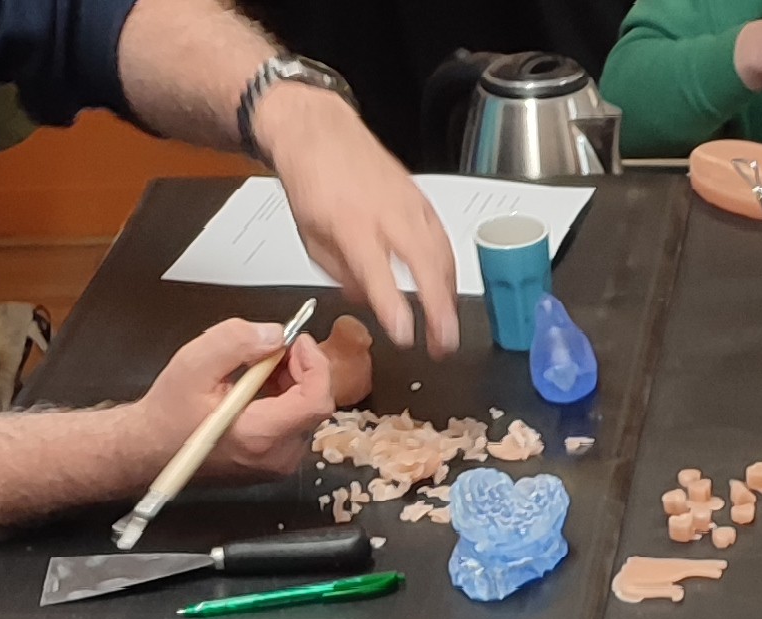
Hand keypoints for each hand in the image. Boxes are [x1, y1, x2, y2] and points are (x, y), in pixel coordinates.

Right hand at [133, 318, 354, 479]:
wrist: (153, 449)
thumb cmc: (169, 413)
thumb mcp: (194, 363)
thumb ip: (236, 342)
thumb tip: (275, 334)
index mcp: (260, 436)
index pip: (317, 401)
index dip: (314, 364)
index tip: (296, 341)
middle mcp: (277, 457)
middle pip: (315, 404)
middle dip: (300, 368)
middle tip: (270, 348)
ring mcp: (279, 463)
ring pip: (306, 412)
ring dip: (291, 381)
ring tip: (257, 366)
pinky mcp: (275, 461)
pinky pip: (294, 422)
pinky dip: (284, 396)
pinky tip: (256, 386)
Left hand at [257, 89, 455, 355]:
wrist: (319, 131)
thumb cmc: (311, 181)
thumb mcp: (311, 239)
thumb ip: (342, 275)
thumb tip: (368, 301)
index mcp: (349, 223)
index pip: (377, 271)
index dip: (393, 305)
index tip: (405, 335)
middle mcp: (384, 210)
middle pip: (423, 262)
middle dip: (438, 308)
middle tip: (443, 344)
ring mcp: (407, 202)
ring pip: (441, 252)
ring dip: (450, 294)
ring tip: (449, 327)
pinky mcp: (420, 198)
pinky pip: (443, 239)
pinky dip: (449, 270)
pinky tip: (449, 291)